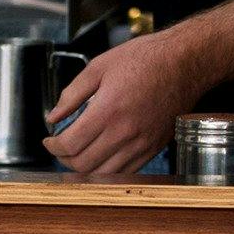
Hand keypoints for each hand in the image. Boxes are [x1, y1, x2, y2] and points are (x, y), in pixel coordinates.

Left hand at [43, 29, 206, 175]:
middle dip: (64, 159)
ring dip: (84, 168)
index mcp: (108, 110)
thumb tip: (53, 116)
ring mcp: (141, 144)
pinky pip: (126, 172)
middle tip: (59, 147)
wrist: (184, 64)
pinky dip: (107, 170)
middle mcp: (125, 133)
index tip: (48, 140)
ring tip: (77, 153)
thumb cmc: (144, 59)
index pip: (70, 144)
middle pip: (84, 164)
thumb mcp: (99, 66)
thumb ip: (72, 94)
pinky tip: (100, 156)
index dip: (53, 146)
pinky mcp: (154, 148)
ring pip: (104, 174)